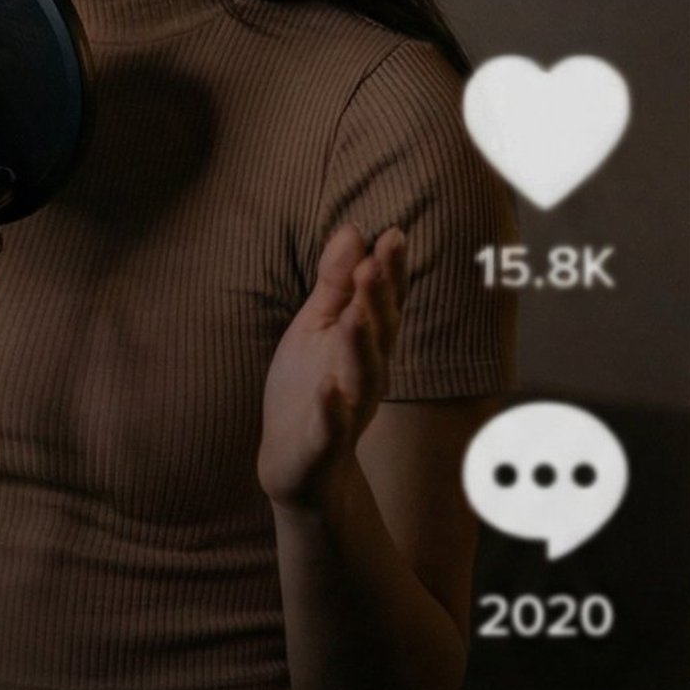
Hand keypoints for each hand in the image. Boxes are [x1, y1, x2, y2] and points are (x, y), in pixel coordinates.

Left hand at [258, 223, 407, 510]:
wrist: (296, 461)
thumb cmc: (310, 384)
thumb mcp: (317, 325)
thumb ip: (336, 282)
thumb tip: (354, 229)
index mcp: (366, 341)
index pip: (384, 302)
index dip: (391, 272)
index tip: (393, 235)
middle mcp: (366, 372)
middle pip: (379, 333)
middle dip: (378, 300)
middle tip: (376, 264)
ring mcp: (347, 408)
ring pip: (361, 376)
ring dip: (360, 346)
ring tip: (356, 317)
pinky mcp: (323, 442)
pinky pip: (330, 427)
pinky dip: (330, 410)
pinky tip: (326, 391)